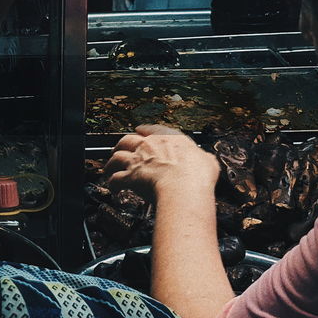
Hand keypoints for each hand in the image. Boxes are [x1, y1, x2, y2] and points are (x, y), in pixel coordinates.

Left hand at [104, 124, 219, 200]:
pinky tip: (114, 188)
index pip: (152, 129)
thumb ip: (203, 158)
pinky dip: (113, 183)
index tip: (139, 130)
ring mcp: (137, 160)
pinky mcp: (130, 176)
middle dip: (122, 144)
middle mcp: (149, 146)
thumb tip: (207, 161)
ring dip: (111, 163)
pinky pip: (115, 179)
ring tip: (110, 168)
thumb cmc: (197, 174)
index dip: (144, 129)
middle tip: (120, 149)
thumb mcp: (207, 160)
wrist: (183, 186)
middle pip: (128, 139)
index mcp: (168, 138)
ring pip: (116, 156)